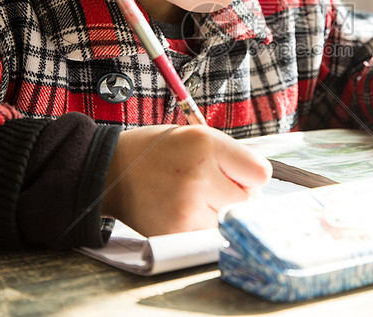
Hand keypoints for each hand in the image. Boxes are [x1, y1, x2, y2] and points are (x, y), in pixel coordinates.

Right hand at [101, 125, 271, 235]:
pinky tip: (184, 212)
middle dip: (236, 195)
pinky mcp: (176, 232)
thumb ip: (230, 157)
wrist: (112, 171)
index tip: (235, 174)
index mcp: (206, 144)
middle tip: (211, 186)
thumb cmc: (158, 152)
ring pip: (229, 220)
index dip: (249, 176)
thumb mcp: (196, 136)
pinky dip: (202, 227)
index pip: (261, 173)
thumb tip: (259, 190)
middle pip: (248, 201)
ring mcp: (187, 207)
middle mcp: (198, 175)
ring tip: (193, 198)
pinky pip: (209, 236)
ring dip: (219, 213)